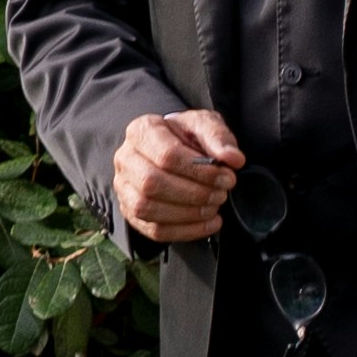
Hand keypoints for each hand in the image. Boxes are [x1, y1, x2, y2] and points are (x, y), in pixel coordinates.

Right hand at [111, 108, 243, 243]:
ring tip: (213, 207)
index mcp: (142, 131)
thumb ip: (219, 138)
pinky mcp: (131, 211)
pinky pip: (154, 230)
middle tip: (221, 194)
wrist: (173, 149)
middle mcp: (126, 159)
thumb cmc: (186, 137)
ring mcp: (124, 187)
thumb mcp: (205, 125)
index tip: (226, 177)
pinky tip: (208, 223)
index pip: (167, 155)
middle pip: (152, 183)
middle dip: (194, 194)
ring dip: (188, 214)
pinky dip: (186, 231)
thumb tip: (233, 159)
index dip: (200, 171)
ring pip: (147, 209)